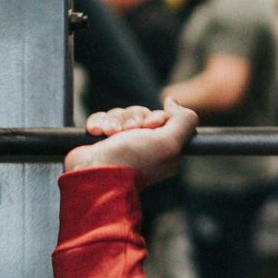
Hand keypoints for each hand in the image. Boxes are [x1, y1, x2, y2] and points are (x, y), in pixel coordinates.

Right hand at [63, 99, 198, 186]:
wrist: (93, 175)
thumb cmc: (131, 160)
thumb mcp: (168, 142)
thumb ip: (183, 120)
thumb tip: (173, 102)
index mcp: (164, 150)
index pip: (162, 118)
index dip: (154, 117)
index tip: (148, 126)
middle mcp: (145, 147)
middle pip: (141, 114)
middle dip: (132, 118)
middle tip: (127, 131)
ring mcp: (122, 144)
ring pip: (120, 115)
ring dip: (114, 120)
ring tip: (110, 133)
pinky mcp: (102, 142)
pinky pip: (102, 119)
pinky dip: (99, 122)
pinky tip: (97, 132)